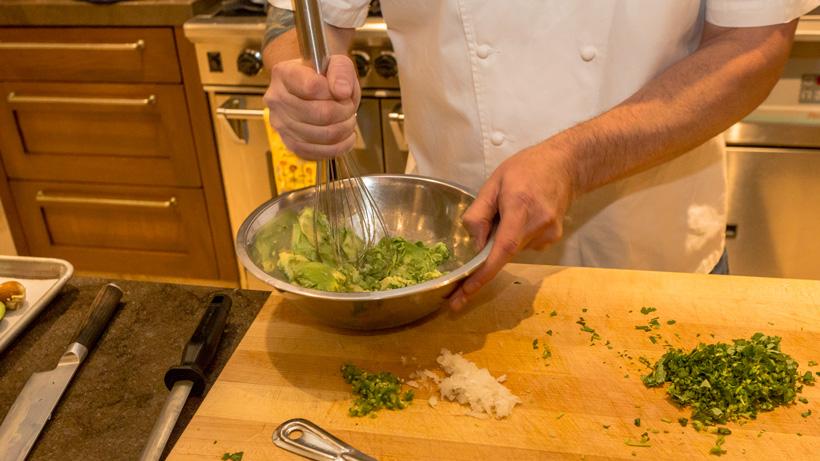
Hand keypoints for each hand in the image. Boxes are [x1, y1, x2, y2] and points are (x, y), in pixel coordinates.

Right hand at [264, 55, 359, 159]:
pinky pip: (316, 153)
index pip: (312, 87)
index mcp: (284, 74)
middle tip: (349, 107)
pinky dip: (337, 147)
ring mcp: (281, 124)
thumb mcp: (336, 62)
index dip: (334, 92)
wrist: (312, 88)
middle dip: (344, 112)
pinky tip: (344, 137)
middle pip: (320, 114)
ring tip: (347, 120)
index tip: (341, 91)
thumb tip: (342, 91)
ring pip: (322, 135)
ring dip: (343, 129)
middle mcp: (276, 99)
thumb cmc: (323, 75)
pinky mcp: (289, 143)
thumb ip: (341, 71)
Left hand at [448, 141, 577, 309]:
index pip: (502, 249)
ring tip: (512, 209)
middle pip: (503, 252)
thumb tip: (474, 245)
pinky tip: (523, 215)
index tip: (464, 293)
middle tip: (487, 225)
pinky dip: (516, 236)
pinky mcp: (552, 240)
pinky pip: (523, 246)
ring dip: (503, 238)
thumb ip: (479, 214)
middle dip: (488, 250)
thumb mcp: (493, 182)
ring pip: (512, 250)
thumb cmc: (525, 169)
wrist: (565, 166)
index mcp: (520, 207)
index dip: (482, 275)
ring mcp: (548, 236)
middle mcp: (537, 226)